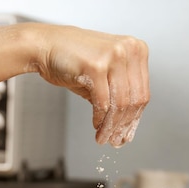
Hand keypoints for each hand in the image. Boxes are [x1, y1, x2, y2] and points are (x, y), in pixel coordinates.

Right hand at [29, 25, 149, 147]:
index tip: (126, 134)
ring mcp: (113, 56)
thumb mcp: (104, 75)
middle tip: (115, 141)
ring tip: (103, 138)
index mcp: (136, 50)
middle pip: (134, 100)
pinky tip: (96, 127)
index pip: (142, 92)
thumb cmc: (73, 60)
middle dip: (123, 125)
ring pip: (120, 104)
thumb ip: (118, 94)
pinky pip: (103, 103)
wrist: (46, 45)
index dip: (134, 118)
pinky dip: (100, 119)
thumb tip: (125, 126)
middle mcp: (129, 50)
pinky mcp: (96, 67)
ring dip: (111, 126)